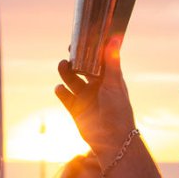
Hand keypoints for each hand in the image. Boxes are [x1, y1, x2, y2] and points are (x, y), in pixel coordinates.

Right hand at [55, 36, 136, 161]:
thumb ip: (111, 62)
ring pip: (71, 80)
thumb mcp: (114, 83)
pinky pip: (65, 96)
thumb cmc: (118, 110)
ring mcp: (85, 97)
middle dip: (74, 61)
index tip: (80, 40)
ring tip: (62, 66)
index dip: (89, 51)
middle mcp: (96, 87)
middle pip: (81, 69)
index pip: (97, 61)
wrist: (112, 139)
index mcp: (108, 79)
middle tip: (69, 53)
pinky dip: (60, 91)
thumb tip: (114, 38)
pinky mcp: (76, 109)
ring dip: (65, 73)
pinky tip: (60, 88)